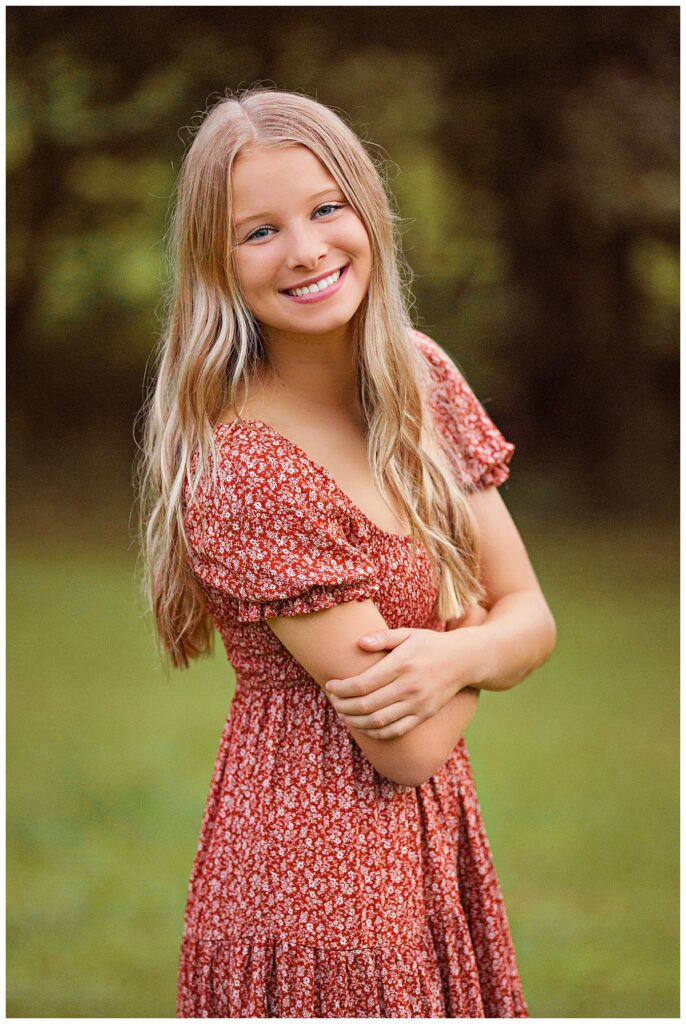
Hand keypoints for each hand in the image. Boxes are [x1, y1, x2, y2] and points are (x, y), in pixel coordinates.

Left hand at [325, 605, 488, 738]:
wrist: (463, 661)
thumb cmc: (430, 644)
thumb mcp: (408, 634)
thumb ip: (383, 637)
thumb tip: (359, 644)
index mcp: (402, 664)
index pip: (363, 683)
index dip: (342, 688)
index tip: (330, 685)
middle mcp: (409, 687)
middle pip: (367, 705)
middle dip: (343, 706)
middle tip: (333, 701)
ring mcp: (417, 704)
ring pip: (378, 721)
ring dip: (355, 721)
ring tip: (343, 714)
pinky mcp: (423, 715)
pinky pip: (395, 730)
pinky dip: (375, 733)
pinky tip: (363, 726)